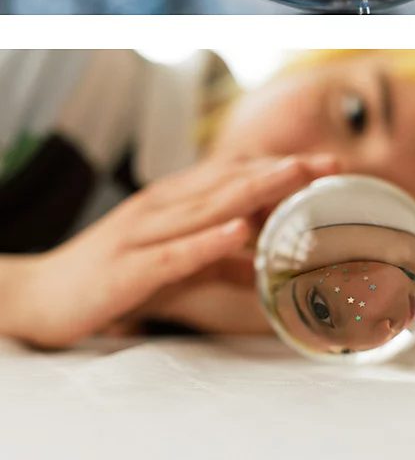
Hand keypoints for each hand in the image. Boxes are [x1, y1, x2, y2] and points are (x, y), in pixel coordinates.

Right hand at [11, 153, 338, 347]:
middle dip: (283, 170)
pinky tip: (240, 231)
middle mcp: (161, 207)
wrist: (37, 296)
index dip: (280, 165)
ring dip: (256, 190)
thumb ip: (217, 260)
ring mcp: (143, 234)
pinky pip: (174, 254)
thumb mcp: (171, 263)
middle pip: (230, 180)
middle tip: (331, 163)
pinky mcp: (128, 269)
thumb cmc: (110, 276)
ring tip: (298, 176)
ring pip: (207, 206)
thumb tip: (262, 265)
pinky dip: (209, 241)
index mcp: (172, 201)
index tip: (326, 164)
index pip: (234, 172)